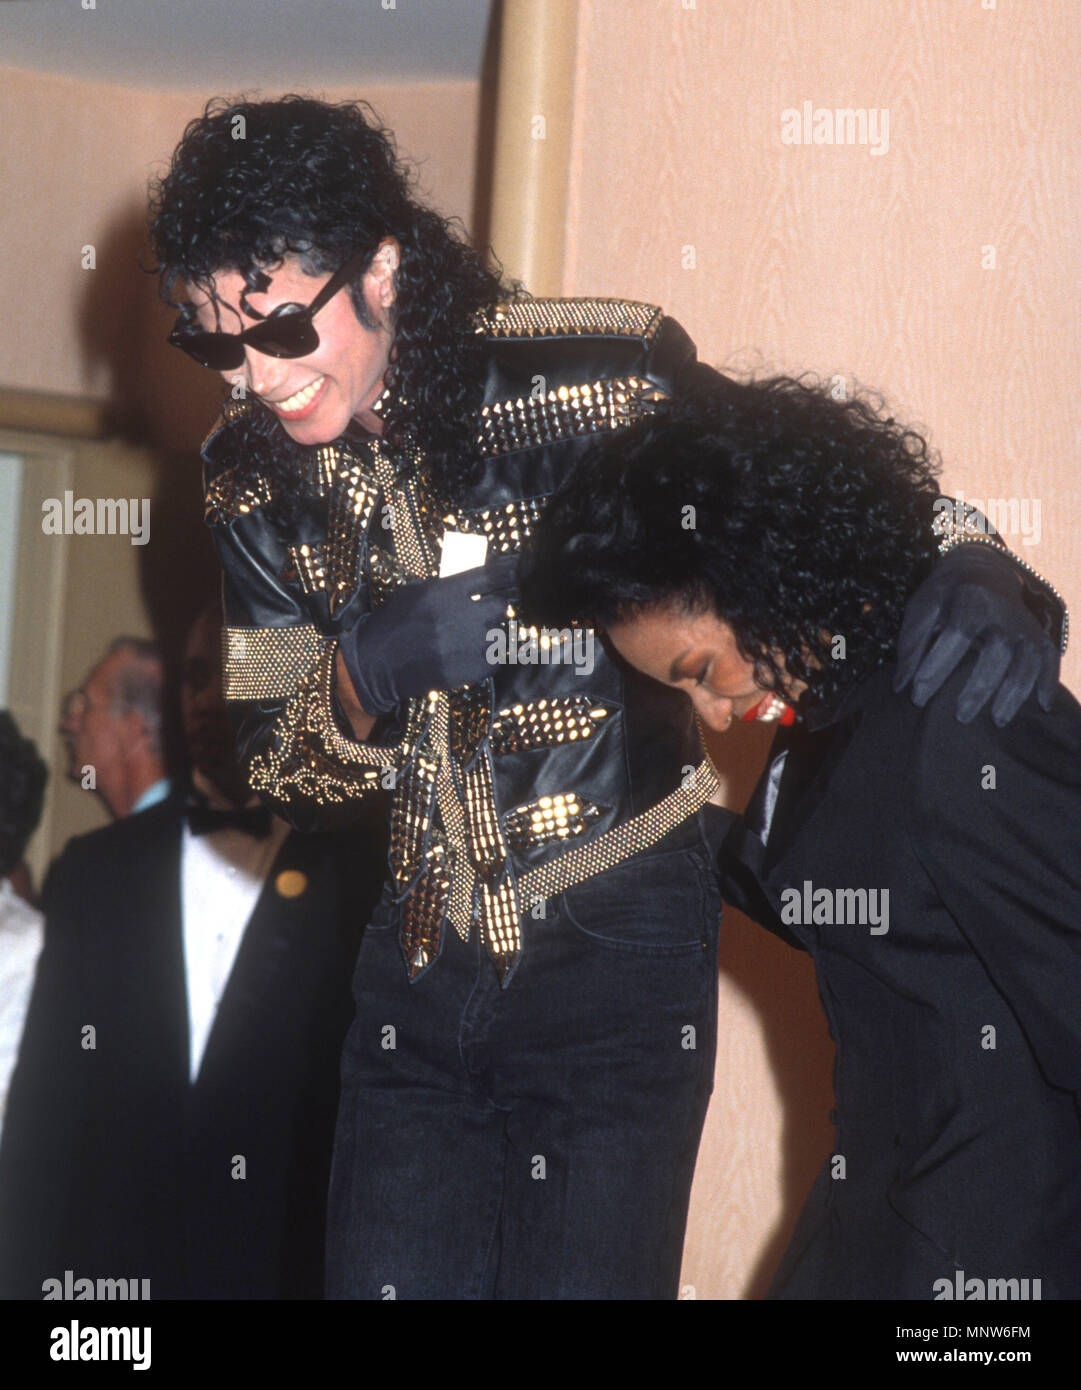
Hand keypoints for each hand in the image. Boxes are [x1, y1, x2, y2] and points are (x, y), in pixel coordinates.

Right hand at [339, 553, 518, 714]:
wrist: (375, 665)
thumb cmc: (391, 625)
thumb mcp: (412, 593)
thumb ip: (442, 585)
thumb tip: (471, 580)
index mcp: (444, 592)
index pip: (491, 575)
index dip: (510, 571)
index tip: (520, 569)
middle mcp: (459, 616)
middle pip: (500, 606)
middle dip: (494, 608)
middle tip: (483, 613)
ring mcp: (465, 645)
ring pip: (499, 634)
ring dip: (490, 634)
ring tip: (471, 637)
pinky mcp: (466, 670)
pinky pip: (494, 660)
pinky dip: (488, 657)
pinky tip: (471, 655)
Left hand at [894, 546, 1058, 725]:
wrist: (983, 571)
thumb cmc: (945, 598)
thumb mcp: (921, 609)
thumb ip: (911, 644)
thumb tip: (899, 686)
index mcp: (970, 600)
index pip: (956, 634)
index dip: (937, 666)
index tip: (917, 697)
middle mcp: (1003, 613)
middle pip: (997, 651)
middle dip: (979, 687)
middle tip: (960, 717)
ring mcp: (1024, 626)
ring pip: (1027, 661)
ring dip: (1014, 692)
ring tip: (997, 721)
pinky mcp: (1039, 637)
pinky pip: (1049, 661)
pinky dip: (1048, 683)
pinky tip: (1041, 707)